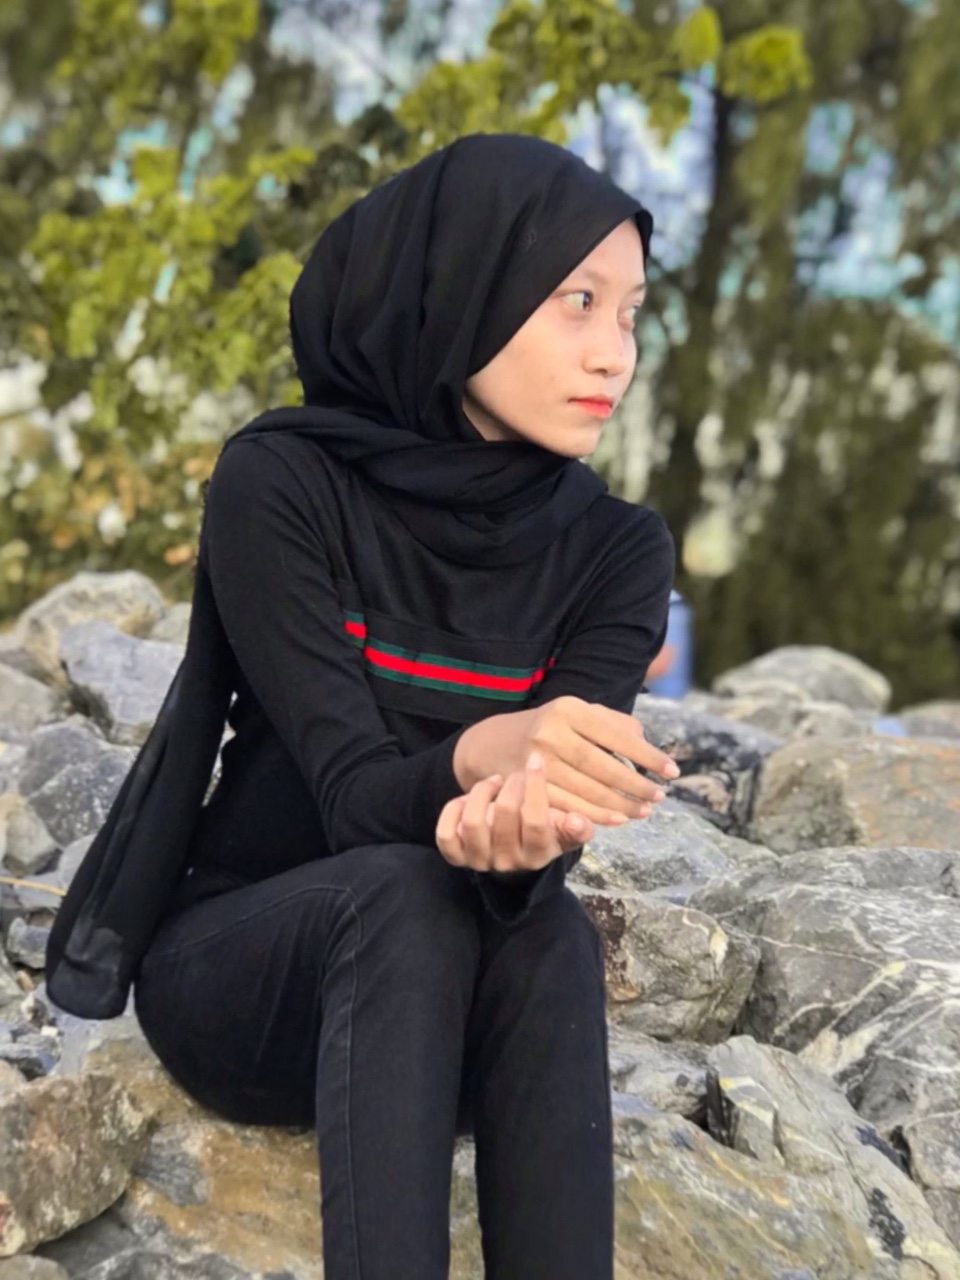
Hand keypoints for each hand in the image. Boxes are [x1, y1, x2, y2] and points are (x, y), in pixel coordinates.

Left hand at [436, 752, 594, 872]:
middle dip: (511, 785)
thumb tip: (578, 820)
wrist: (517, 854)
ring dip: (482, 792)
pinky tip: (466, 799)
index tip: (536, 760)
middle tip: (515, 775)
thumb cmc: (544, 833)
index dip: (535, 787)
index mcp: (538, 854)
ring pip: (473, 822)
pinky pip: (445, 834)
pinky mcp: (457, 856)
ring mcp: (480, 860)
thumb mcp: (565, 831)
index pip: (535, 821)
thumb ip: (577, 827)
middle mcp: (509, 861)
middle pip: (504, 815)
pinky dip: (452, 811)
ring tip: (494, 782)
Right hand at [453, 697, 680, 828]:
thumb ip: (614, 724)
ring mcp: (537, 762)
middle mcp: (551, 733)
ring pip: (588, 790)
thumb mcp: (578, 714)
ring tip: (644, 811)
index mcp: (569, 709)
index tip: (672, 770)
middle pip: (603, 766)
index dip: (648, 756)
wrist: (493, 743)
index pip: (617, 736)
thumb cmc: (549, 727)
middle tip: (659, 796)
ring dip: (621, 804)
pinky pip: (569, 806)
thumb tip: (647, 745)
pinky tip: (618, 820)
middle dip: (636, 785)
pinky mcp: (528, 787)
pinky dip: (597, 815)